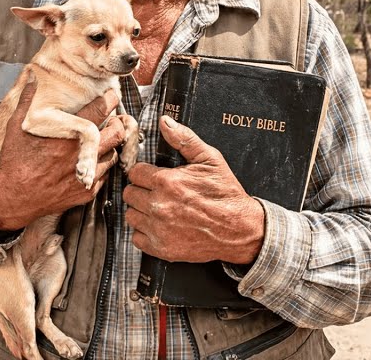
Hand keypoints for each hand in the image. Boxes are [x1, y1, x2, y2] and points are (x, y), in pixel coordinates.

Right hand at [0, 79, 129, 231]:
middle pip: (116, 133)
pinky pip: (105, 175)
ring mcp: (85, 175)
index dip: (109, 99)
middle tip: (109, 121)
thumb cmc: (13, 162)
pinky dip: (100, 166)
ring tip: (97, 142)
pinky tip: (88, 162)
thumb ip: (27, 99)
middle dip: (116, 124)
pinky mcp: (86, 192)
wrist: (11, 198)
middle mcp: (79, 154)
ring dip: (108, 146)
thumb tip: (32, 77)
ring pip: (113, 154)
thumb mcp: (15, 126)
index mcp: (66, 134)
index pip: (101, 110)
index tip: (110, 96)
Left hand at [123, 115, 264, 264]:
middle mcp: (159, 206)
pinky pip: (137, 238)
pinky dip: (145, 233)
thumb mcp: (210, 159)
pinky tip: (159, 226)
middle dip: (141, 191)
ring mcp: (159, 230)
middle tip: (157, 192)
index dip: (143, 173)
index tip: (153, 176)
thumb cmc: (226, 194)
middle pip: (129, 194)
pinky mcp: (162, 249)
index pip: (134, 173)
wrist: (241, 229)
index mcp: (167, 182)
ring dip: (141, 211)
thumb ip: (184, 139)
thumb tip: (164, 121)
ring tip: (159, 208)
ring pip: (130, 216)